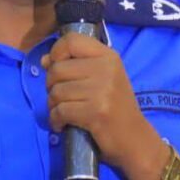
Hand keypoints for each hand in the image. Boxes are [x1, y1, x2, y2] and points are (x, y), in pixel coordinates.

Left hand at [42, 33, 170, 179]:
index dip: (56, 52)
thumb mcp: (102, 79)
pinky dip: (55, 120)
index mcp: (108, 56)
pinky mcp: (95, 112)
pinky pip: (60, 111)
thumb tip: (44, 61)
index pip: (71, 40)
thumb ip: (75, 66)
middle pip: (57, 69)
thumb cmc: (116, 108)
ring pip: (56, 91)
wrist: (135, 139)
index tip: (56, 67)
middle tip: (60, 98)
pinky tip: (62, 125)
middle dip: (51, 86)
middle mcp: (106, 69)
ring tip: (62, 113)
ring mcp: (102, 90)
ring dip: (53, 105)